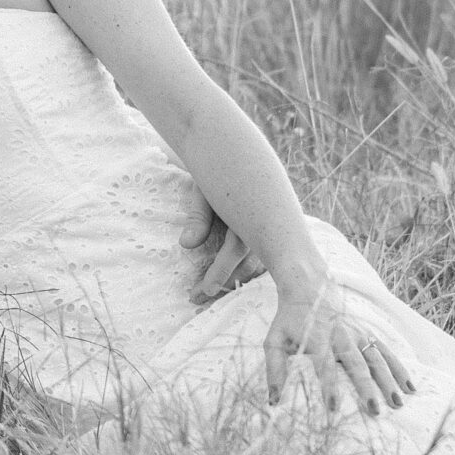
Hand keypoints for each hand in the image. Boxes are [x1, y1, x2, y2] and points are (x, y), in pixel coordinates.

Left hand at [180, 178, 264, 303]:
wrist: (236, 157)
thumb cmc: (216, 175)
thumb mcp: (204, 190)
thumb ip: (197, 217)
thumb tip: (186, 245)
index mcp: (245, 216)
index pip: (233, 251)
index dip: (219, 273)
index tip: (204, 291)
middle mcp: (261, 227)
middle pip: (246, 265)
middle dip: (224, 284)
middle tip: (198, 297)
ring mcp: (267, 231)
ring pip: (256, 264)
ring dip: (235, 281)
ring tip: (210, 294)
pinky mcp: (268, 234)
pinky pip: (262, 258)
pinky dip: (249, 272)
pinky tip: (234, 283)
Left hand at [261, 277, 415, 416]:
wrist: (308, 288)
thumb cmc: (290, 320)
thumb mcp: (274, 340)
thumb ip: (274, 369)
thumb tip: (273, 400)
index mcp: (317, 338)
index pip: (324, 364)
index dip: (329, 385)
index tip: (333, 407)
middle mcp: (341, 336)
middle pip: (356, 363)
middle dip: (366, 388)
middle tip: (374, 410)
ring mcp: (358, 334)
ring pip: (377, 358)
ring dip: (388, 381)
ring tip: (397, 402)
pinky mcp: (368, 334)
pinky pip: (387, 352)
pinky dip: (400, 369)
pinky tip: (410, 387)